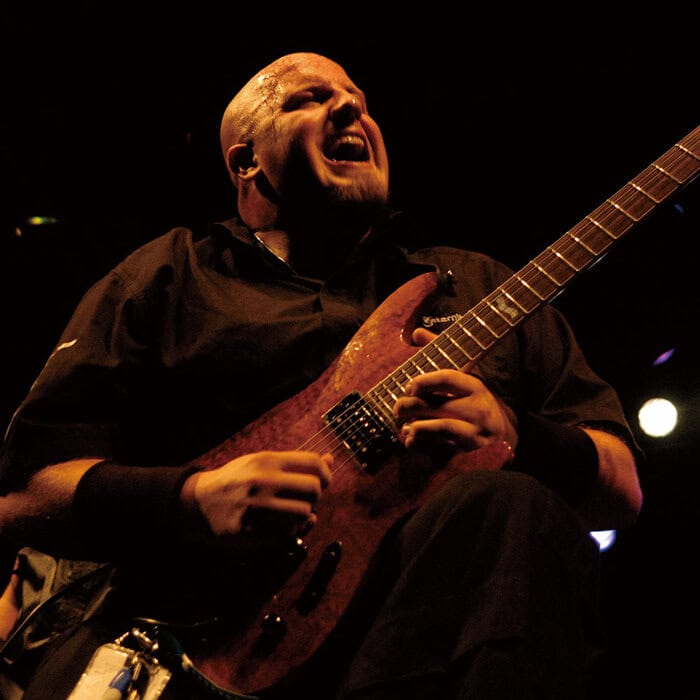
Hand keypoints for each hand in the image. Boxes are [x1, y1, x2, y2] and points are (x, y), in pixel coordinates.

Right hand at [181, 450, 332, 545]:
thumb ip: (295, 462)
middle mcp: (263, 481)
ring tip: (292, 512)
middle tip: (305, 498)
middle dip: (316, 495)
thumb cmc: (235, 480)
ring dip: (304, 514)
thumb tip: (330, 459)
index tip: (322, 481)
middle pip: (314, 488)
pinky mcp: (252, 530)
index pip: (313, 463)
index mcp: (266, 461)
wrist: (198, 503)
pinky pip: (289, 533)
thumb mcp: (261, 463)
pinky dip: (293, 530)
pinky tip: (283, 525)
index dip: (325, 474)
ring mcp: (257, 507)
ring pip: (305, 512)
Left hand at [392, 328, 516, 452]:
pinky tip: (410, 439)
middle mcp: (478, 408)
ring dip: (415, 427)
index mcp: (475, 386)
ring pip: (440, 427)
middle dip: (410, 407)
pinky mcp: (469, 448)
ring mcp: (476, 430)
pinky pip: (442, 446)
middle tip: (397, 409)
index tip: (409, 387)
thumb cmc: (476, 400)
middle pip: (438, 405)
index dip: (423, 381)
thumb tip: (416, 332)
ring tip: (402, 425)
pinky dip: (422, 443)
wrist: (503, 432)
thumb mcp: (464, 376)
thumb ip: (440, 353)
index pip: (446, 378)